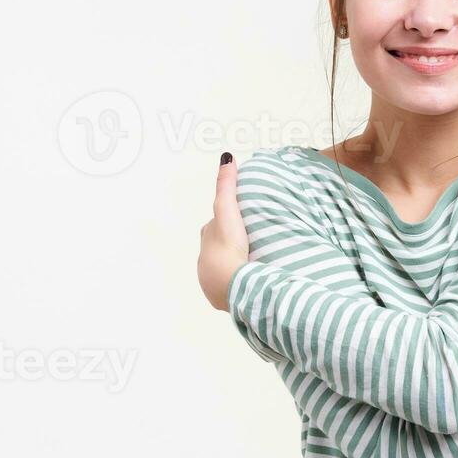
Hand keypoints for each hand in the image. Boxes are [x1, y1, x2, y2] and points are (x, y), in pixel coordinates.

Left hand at [198, 153, 248, 311]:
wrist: (233, 286)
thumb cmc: (229, 248)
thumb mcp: (227, 212)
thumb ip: (226, 186)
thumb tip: (226, 158)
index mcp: (205, 241)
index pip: (215, 226)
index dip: (226, 221)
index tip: (239, 221)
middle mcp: (204, 262)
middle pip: (218, 248)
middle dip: (229, 244)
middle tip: (250, 242)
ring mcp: (211, 282)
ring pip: (224, 269)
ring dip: (235, 266)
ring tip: (253, 263)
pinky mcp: (221, 298)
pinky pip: (230, 289)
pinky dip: (238, 284)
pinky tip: (249, 283)